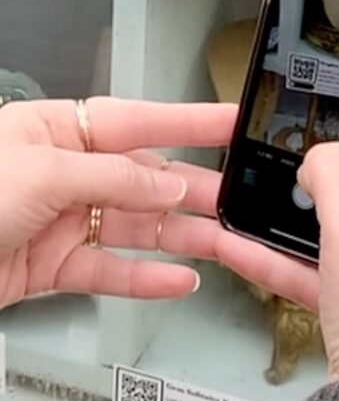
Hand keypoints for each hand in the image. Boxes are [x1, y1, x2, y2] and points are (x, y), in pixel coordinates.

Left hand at [0, 97, 314, 309]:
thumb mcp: (39, 172)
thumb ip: (114, 177)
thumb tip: (170, 181)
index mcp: (56, 131)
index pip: (140, 120)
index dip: (192, 121)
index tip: (235, 120)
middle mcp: (64, 173)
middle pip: (146, 179)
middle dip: (194, 190)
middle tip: (237, 199)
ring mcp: (61, 221)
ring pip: (137, 228)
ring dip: (181, 239)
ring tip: (221, 244)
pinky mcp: (54, 266)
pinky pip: (112, 270)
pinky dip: (147, 278)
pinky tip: (178, 279)